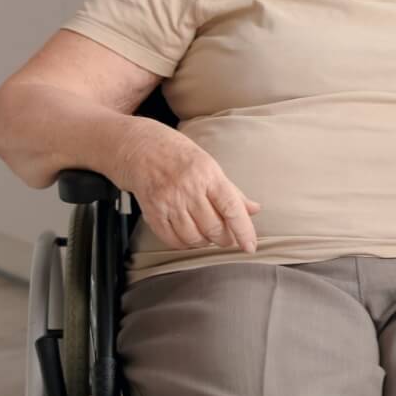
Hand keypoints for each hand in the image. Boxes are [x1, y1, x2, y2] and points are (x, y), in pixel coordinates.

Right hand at [117, 123, 260, 253]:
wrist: (141, 149)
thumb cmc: (179, 155)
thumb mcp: (211, 166)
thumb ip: (232, 192)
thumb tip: (254, 209)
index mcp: (208, 175)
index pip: (231, 208)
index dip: (244, 230)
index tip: (250, 246)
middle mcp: (188, 189)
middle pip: (213, 227)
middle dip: (225, 239)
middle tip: (227, 237)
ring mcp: (169, 202)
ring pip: (194, 237)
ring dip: (205, 242)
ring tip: (208, 235)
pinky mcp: (153, 213)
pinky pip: (172, 240)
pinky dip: (185, 244)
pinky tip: (189, 237)